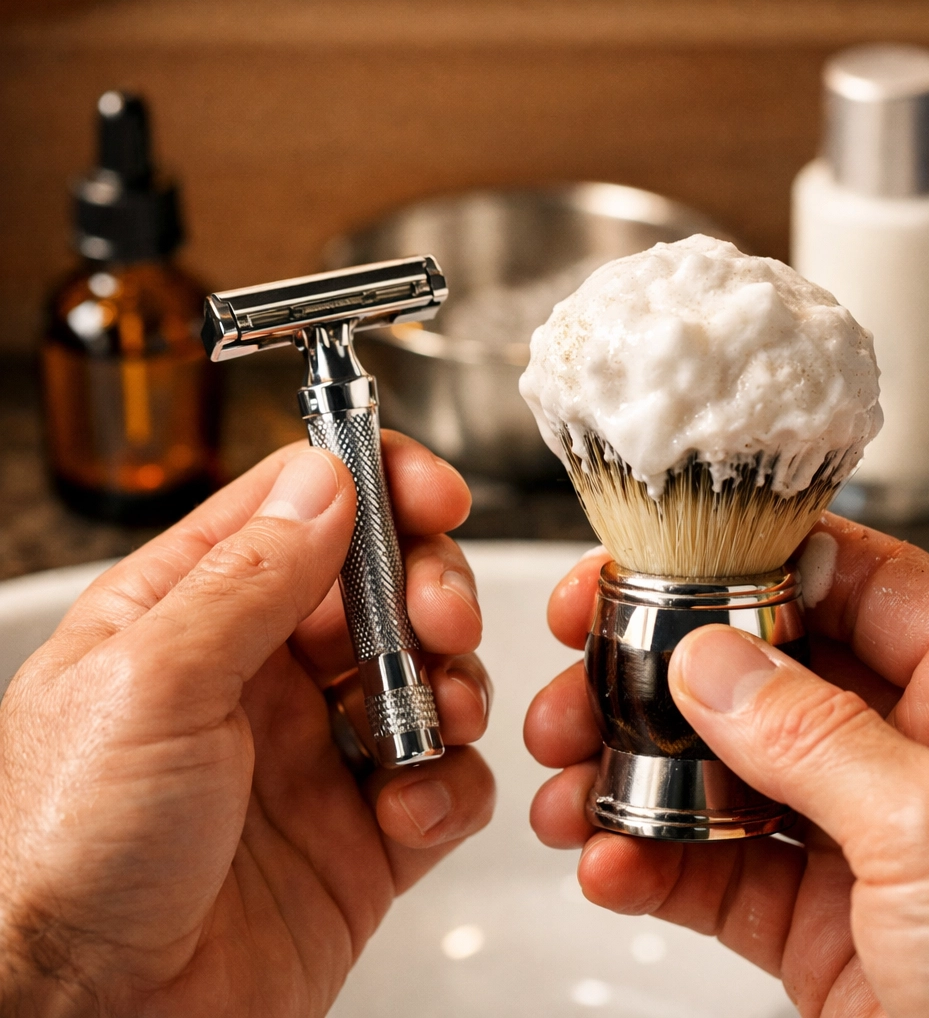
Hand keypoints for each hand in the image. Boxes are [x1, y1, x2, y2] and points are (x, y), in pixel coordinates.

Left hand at [0, 435, 493, 1016]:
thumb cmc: (63, 857)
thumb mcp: (152, 685)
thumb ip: (250, 576)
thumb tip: (327, 483)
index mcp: (194, 613)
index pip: (301, 507)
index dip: (378, 485)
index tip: (435, 494)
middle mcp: (262, 674)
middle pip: (383, 585)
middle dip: (429, 588)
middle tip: (436, 618)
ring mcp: (318, 754)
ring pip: (429, 677)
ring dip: (451, 687)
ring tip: (433, 719)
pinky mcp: (364, 834)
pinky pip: (446, 781)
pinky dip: (450, 787)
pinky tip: (406, 812)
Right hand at [525, 515, 928, 1017]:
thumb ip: (814, 736)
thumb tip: (708, 664)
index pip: (852, 582)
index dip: (746, 564)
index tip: (652, 568)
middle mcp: (916, 756)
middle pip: (759, 673)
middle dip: (650, 677)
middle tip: (580, 681)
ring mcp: (858, 838)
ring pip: (719, 772)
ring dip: (627, 776)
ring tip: (566, 788)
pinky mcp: (816, 920)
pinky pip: (713, 868)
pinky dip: (647, 863)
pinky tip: (609, 863)